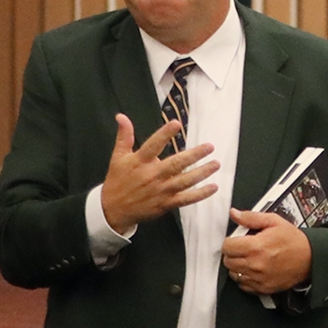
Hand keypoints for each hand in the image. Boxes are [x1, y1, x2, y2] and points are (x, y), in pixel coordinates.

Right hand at [100, 113, 218, 230]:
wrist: (111, 211)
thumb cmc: (117, 181)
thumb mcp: (118, 157)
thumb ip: (124, 136)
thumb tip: (121, 116)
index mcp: (140, 162)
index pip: (153, 146)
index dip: (164, 134)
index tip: (176, 123)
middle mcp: (151, 176)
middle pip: (175, 164)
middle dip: (194, 155)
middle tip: (210, 146)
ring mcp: (160, 191)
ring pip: (184, 181)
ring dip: (201, 173)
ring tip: (216, 164)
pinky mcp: (165, 204)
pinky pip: (185, 199)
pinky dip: (200, 194)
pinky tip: (213, 187)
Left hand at [222, 210, 312, 294]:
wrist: (310, 258)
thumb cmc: (294, 240)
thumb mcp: (275, 222)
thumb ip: (252, 218)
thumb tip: (235, 214)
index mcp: (256, 246)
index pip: (227, 246)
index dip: (231, 241)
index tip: (236, 240)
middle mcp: (254, 264)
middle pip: (227, 261)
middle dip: (233, 253)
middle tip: (244, 248)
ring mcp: (257, 278)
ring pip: (233, 273)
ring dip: (238, 265)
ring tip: (250, 258)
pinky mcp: (260, 288)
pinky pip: (242, 284)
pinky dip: (245, 277)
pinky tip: (254, 269)